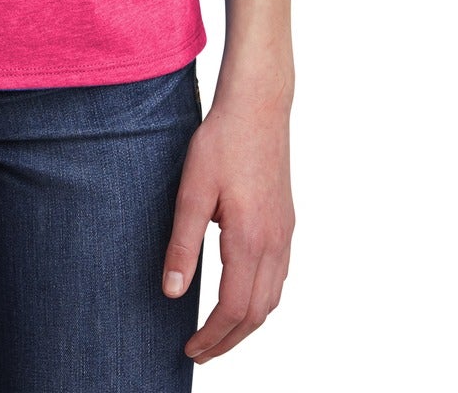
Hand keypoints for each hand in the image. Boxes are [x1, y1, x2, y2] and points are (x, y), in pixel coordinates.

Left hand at [161, 80, 294, 363]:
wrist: (258, 106)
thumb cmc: (221, 142)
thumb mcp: (191, 191)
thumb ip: (182, 244)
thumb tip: (171, 292)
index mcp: (250, 240)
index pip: (234, 309)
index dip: (212, 336)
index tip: (190, 349)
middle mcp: (274, 243)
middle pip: (257, 313)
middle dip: (229, 340)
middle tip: (200, 351)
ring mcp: (285, 233)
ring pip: (273, 298)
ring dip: (247, 323)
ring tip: (218, 332)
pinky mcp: (286, 221)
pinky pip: (279, 277)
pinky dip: (261, 299)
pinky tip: (242, 294)